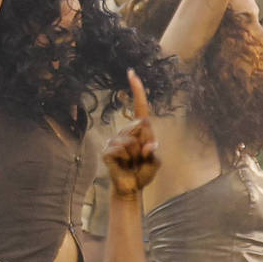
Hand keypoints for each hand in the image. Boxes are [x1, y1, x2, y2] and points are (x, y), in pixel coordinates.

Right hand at [102, 71, 158, 194]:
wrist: (131, 188)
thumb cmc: (143, 172)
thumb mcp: (155, 161)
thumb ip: (153, 152)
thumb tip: (149, 144)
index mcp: (139, 130)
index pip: (139, 107)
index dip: (137, 90)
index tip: (132, 72)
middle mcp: (125, 131)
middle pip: (139, 126)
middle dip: (145, 144)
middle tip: (141, 158)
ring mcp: (114, 140)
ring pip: (131, 140)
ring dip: (136, 155)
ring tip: (132, 163)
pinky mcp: (107, 150)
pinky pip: (121, 149)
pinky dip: (127, 158)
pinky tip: (124, 165)